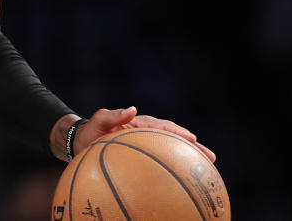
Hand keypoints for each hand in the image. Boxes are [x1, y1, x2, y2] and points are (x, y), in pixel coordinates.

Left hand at [74, 106, 216, 162]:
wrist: (81, 142)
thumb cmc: (90, 131)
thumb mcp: (99, 120)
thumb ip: (112, 115)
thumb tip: (132, 109)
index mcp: (138, 123)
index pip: (162, 126)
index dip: (177, 132)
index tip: (192, 139)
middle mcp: (146, 133)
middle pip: (173, 138)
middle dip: (192, 147)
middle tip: (210, 157)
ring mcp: (145, 143)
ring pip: (170, 149)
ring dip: (188, 157)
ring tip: (206, 167)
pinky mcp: (141, 154)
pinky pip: (159, 160)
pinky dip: (172, 167)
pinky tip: (181, 181)